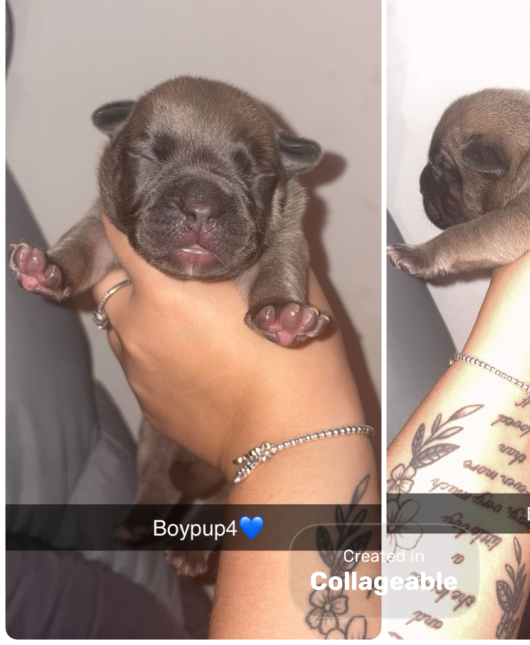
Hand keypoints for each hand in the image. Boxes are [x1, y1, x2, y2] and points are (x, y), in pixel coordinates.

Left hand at [93, 215, 361, 475]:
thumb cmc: (294, 362)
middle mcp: (137, 326)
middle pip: (112, 277)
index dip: (131, 214)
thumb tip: (247, 227)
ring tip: (192, 317)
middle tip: (182, 269)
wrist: (291, 440)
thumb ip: (254, 247)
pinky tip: (197, 354)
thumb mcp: (285, 283)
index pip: (118, 231)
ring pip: (120, 320)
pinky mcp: (145, 399)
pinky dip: (155, 344)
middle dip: (138, 267)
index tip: (151, 211)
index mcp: (168, 290)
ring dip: (144, 308)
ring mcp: (136, 367)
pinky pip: (137, 356)